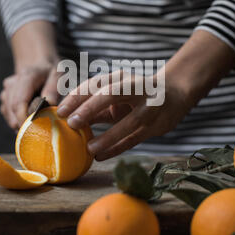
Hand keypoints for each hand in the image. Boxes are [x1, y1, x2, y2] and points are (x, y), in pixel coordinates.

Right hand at [0, 60, 60, 129]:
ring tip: (36, 122)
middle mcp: (12, 83)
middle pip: (12, 111)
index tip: (34, 130)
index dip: (24, 120)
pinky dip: (18, 120)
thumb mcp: (58, 76)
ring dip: (21, 122)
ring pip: (9, 115)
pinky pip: (8, 115)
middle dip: (24, 124)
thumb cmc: (50, 72)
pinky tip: (29, 117)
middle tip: (39, 130)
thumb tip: (49, 105)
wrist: (38, 65)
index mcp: (27, 76)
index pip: (19, 103)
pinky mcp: (4, 99)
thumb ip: (53, 90)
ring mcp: (6, 91)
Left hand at [57, 30, 234, 159]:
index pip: (96, 84)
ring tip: (89, 148)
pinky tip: (101, 156)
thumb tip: (67, 120)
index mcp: (121, 78)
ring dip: (107, 136)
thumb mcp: (116, 94)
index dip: (77, 96)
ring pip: (127, 122)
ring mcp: (148, 107)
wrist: (174, 92)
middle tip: (71, 123)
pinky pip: (135, 138)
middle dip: (89, 108)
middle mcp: (135, 88)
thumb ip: (95, 106)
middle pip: (111, 94)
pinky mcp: (156, 125)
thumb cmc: (136, 94)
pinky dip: (117, 148)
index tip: (60, 110)